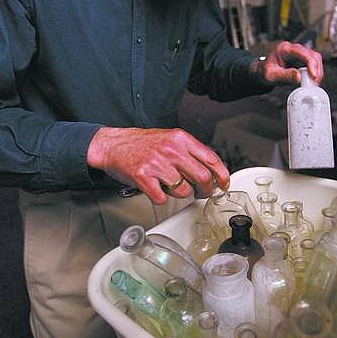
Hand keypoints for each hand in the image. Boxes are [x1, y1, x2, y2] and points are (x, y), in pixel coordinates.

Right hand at [86, 126, 229, 204]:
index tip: (223, 184)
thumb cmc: (141, 143)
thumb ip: (189, 151)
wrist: (112, 144)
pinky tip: (155, 189)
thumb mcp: (169, 139)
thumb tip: (210, 169)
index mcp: (180, 139)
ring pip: (183, 191)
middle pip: (202, 177)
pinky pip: (162, 198)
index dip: (222, 175)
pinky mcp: (144, 177)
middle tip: (202, 194)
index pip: (211, 158)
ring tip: (169, 186)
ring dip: (179, 194)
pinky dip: (160, 198)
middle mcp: (171, 150)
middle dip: (205, 191)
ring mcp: (157, 164)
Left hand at [255, 41, 323, 84]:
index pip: (302, 52)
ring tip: (314, 83)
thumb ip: (284, 75)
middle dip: (317, 69)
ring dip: (318, 71)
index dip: (311, 63)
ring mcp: (299, 53)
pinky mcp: (302, 58)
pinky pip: (313, 63)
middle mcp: (293, 48)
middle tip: (315, 82)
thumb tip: (299, 77)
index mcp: (284, 49)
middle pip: (312, 55)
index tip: (313, 75)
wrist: (262, 70)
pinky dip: (315, 72)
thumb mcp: (271, 75)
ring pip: (315, 58)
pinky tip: (312, 80)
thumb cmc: (265, 71)